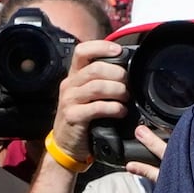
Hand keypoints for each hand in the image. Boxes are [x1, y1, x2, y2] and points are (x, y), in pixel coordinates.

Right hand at [45, 33, 132, 169]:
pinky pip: (97, 107)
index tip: (119, 51)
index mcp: (73, 75)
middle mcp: (69, 85)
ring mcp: (69, 100)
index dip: (101, 47)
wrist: (66, 145)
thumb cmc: (81, 117)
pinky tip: (121, 112)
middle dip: (117, 74)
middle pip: (95, 69)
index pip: (82, 51)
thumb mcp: (86, 95)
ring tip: (126, 98)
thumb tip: (125, 69)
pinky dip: (114, 108)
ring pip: (97, 86)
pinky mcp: (74, 116)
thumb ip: (100, 80)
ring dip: (117, 91)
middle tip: (128, 84)